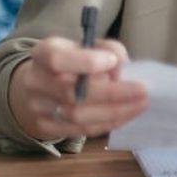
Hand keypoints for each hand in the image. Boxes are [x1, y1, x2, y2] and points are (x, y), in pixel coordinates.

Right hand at [8, 36, 146, 140]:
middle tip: (142, 91)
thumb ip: (106, 49)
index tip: (113, 62)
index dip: (86, 62)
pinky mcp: (46, 128)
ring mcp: (38, 108)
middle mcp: (35, 81)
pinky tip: (126, 115)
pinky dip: (107, 123)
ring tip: (140, 105)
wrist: (34, 87)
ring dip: (114, 112)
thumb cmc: (68, 62)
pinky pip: (81, 130)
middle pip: (71, 93)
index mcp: (43, 54)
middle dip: (112, 93)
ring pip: (77, 116)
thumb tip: (121, 67)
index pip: (57, 59)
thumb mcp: (84, 45)